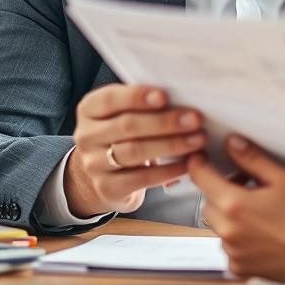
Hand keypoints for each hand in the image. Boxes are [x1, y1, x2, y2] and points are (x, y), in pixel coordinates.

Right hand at [65, 84, 205, 217]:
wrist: (104, 173)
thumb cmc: (124, 134)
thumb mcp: (125, 113)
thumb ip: (144, 103)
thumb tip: (184, 96)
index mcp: (90, 109)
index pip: (111, 99)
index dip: (138, 96)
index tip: (165, 96)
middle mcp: (87, 136)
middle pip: (127, 126)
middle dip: (165, 122)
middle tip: (195, 119)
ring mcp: (94, 164)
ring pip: (135, 152)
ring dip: (171, 144)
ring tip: (197, 140)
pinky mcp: (107, 188)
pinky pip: (141, 178)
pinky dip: (167, 171)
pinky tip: (187, 164)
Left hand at [188, 136, 284, 284]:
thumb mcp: (282, 178)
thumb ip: (253, 159)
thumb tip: (231, 143)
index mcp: (234, 204)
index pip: (201, 178)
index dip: (198, 163)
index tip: (200, 157)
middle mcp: (227, 230)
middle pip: (208, 202)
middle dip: (220, 191)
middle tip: (246, 185)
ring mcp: (231, 251)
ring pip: (217, 225)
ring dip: (228, 215)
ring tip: (257, 211)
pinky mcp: (238, 267)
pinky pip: (228, 246)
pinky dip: (237, 237)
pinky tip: (260, 233)